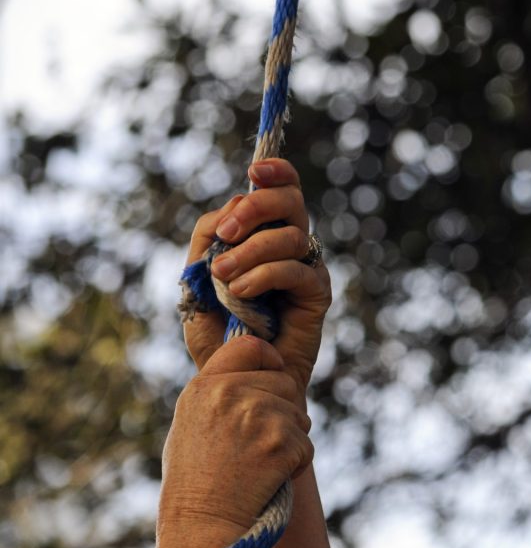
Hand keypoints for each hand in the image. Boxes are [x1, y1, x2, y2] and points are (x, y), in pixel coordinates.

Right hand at [158, 336, 313, 535]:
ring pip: (299, 415)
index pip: (251, 346)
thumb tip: (255, 374)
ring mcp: (258, 415)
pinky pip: (306, 445)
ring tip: (258, 465)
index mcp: (205, 386)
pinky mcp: (281, 442)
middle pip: (284, 382)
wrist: (202, 526)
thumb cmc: (195, 482)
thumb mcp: (191, 424)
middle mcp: (230, 394)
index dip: (268, 360)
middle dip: (283, 410)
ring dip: (290, 440)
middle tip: (260, 443)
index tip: (271, 375)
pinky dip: (296, 464)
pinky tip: (269, 480)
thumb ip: (220, 392)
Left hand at [183, 159, 331, 396]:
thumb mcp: (197, 277)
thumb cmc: (216, 331)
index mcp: (264, 234)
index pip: (281, 190)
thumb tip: (234, 204)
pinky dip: (264, 276)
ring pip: (290, 236)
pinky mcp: (316, 295)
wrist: (233, 377)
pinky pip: (295, 270)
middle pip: (290, 202)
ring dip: (251, 251)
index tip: (255, 169)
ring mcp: (306, 269)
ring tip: (225, 277)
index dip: (276, 171)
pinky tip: (243, 295)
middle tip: (227, 232)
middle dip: (257, 208)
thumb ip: (209, 239)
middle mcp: (290, 247)